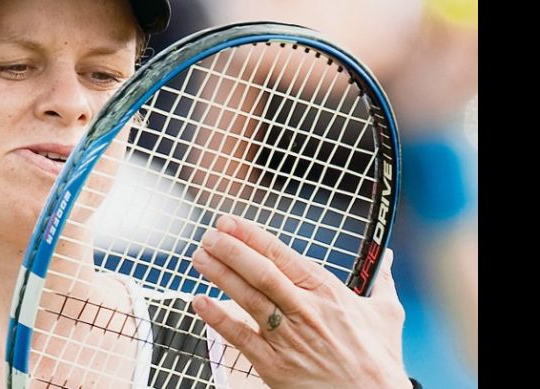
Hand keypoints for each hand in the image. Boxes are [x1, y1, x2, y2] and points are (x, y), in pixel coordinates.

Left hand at [191, 215, 410, 388]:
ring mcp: (288, 337)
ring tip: (199, 257)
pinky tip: (200, 302)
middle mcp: (305, 310)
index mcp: (328, 292)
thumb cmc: (379, 362)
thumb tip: (387, 257)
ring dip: (220, 275)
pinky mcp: (275, 365)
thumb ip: (382, 281)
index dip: (252, 236)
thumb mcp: (386, 315)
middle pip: (261, 272)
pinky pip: (241, 338)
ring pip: (248, 299)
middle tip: (209, 235)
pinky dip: (218, 319)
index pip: (282, 256)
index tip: (229, 222)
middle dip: (231, 250)